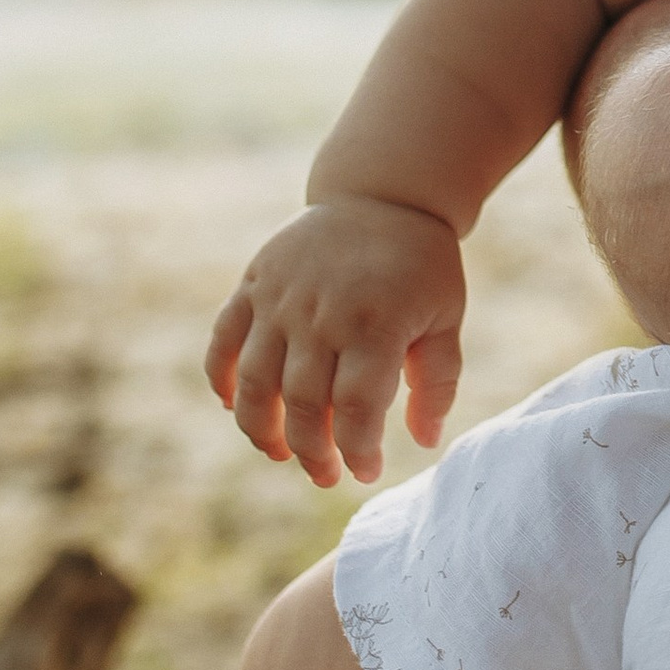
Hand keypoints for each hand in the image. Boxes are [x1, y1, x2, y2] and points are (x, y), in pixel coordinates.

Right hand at [205, 199, 467, 488]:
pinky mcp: (254, 284)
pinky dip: (222, 381)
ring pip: (255, 384)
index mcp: (376, 323)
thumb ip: (437, 381)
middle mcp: (321, 313)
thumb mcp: (447, 318)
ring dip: (262, 430)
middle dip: (313, 453)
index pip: (355, 409)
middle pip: (302, 405)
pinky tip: (237, 407)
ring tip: (281, 453)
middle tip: (327, 474)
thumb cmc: (422, 266)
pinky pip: (223, 343)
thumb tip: (424, 442)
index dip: (357, 451)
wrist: (383, 195)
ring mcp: (280, 298)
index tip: (364, 471)